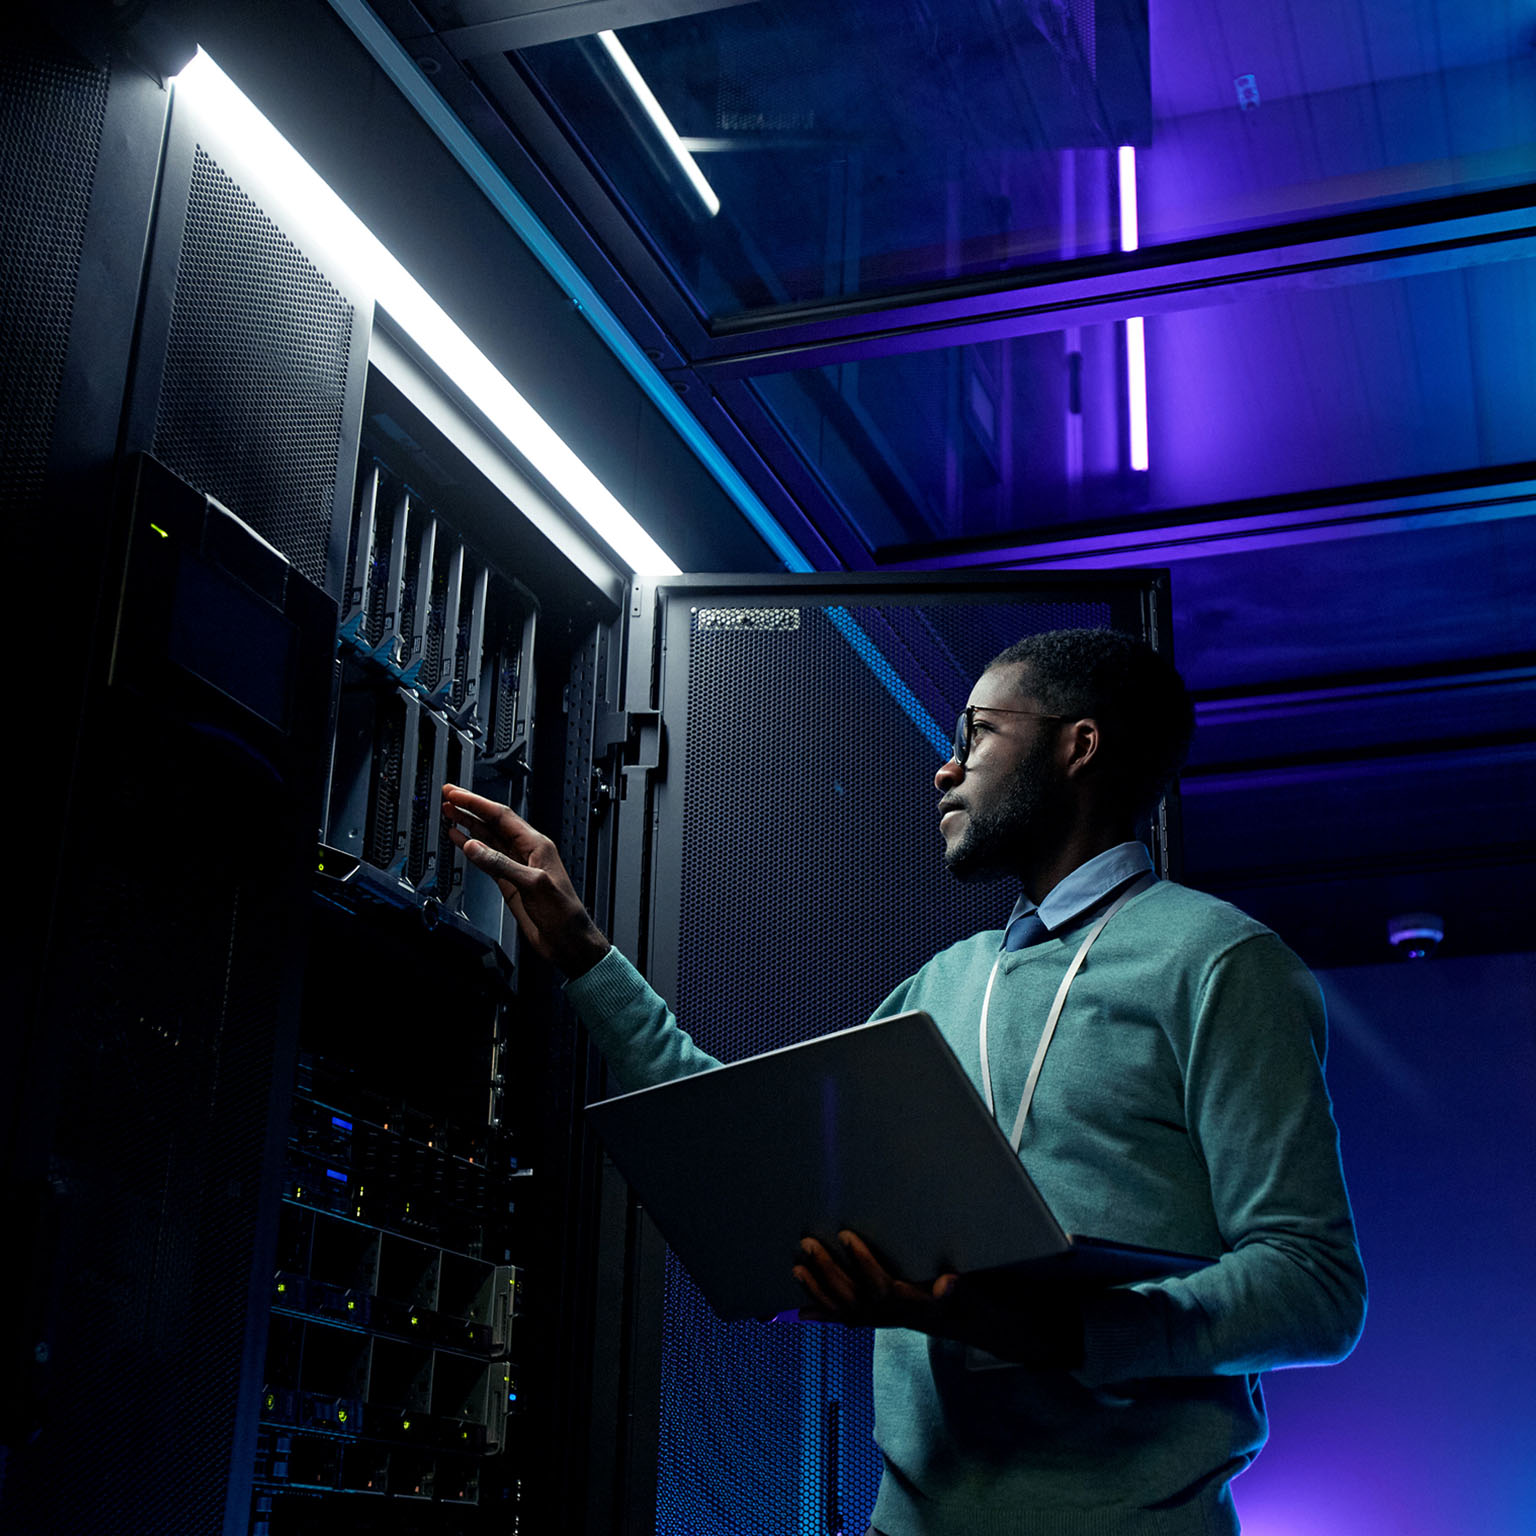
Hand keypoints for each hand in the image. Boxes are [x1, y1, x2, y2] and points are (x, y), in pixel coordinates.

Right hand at [441, 784, 610, 976]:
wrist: (567, 940)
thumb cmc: (563, 912)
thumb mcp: (533, 884)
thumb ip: (502, 865)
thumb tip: (474, 847)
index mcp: (536, 845)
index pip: (501, 816)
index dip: (477, 803)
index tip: (458, 794)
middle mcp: (526, 852)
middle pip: (492, 823)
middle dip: (469, 808)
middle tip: (448, 796)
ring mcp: (516, 866)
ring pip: (488, 839)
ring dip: (468, 825)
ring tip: (449, 813)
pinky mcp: (509, 882)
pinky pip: (486, 860)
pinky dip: (471, 849)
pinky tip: (459, 841)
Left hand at [793, 1231, 1083, 1368]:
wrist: (989, 1331)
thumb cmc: (982, 1309)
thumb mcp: (979, 1299)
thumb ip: (963, 1292)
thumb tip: (948, 1282)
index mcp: (918, 1308)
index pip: (884, 1287)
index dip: (862, 1263)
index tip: (846, 1236)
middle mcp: (899, 1317)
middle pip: (856, 1299)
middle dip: (829, 1272)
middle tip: (808, 1244)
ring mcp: (891, 1321)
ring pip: (848, 1310)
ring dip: (820, 1291)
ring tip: (797, 1268)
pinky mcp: (887, 1320)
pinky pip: (850, 1321)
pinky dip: (825, 1315)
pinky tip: (801, 1311)